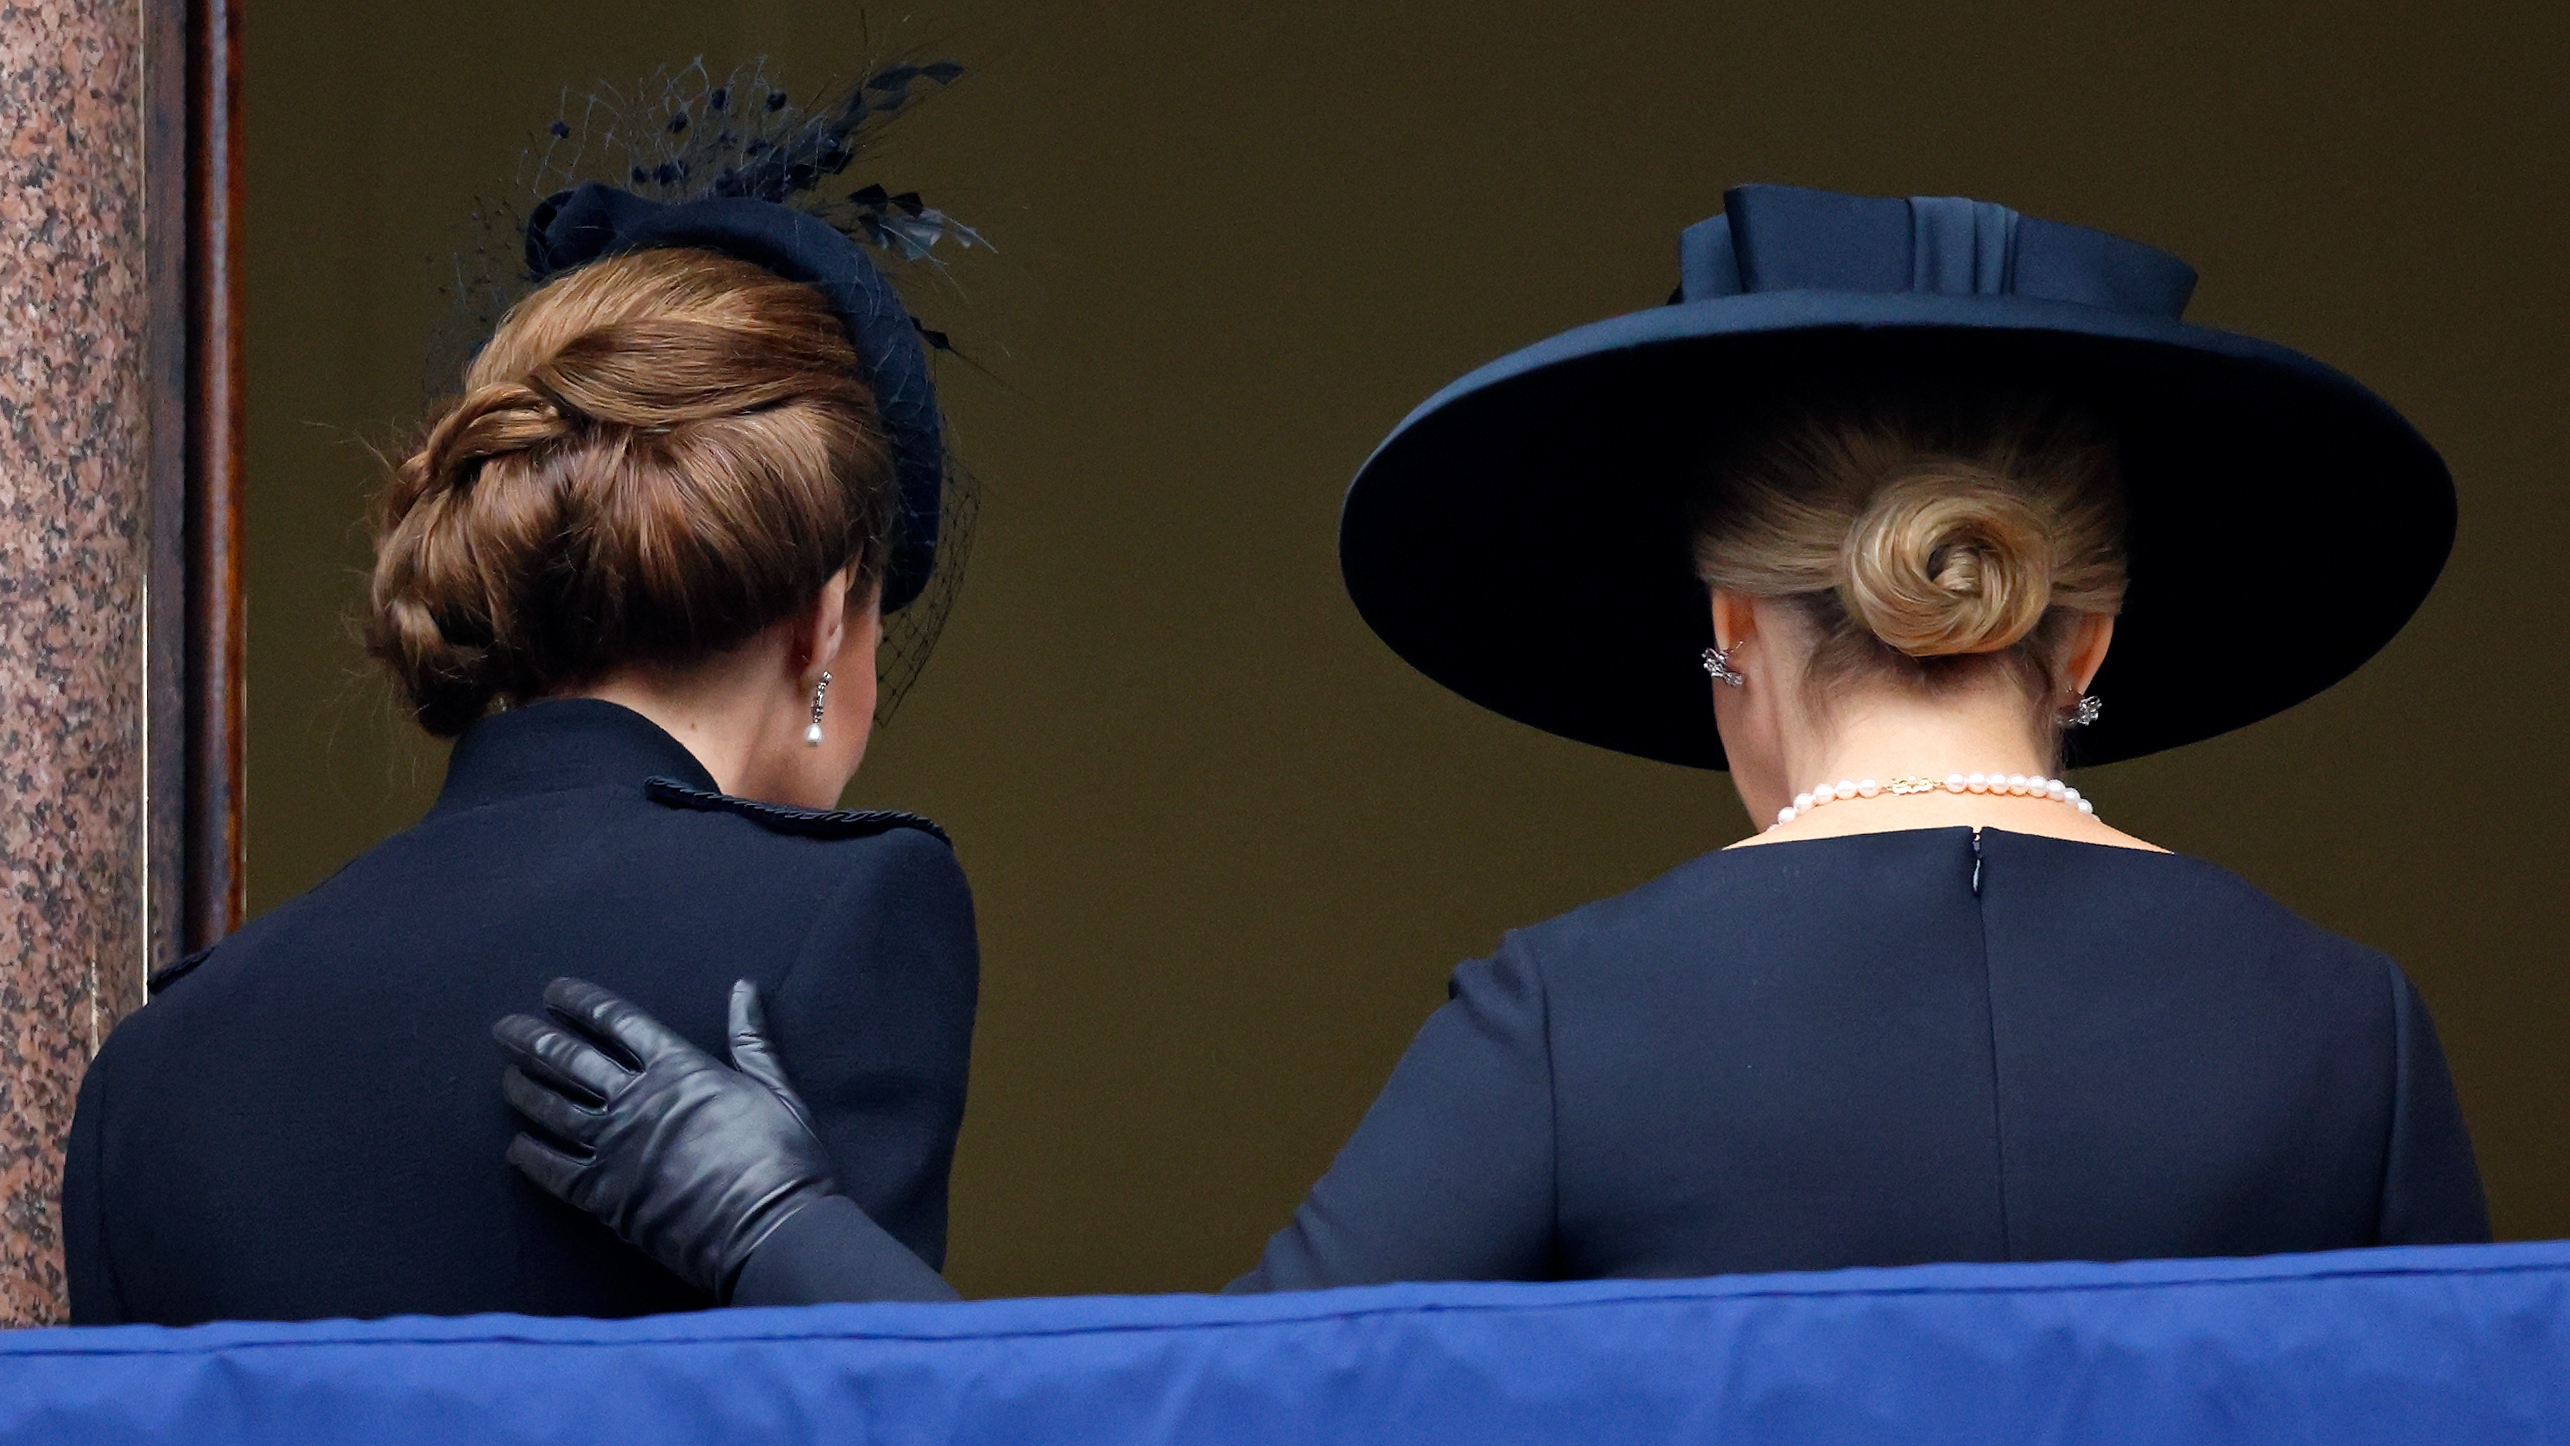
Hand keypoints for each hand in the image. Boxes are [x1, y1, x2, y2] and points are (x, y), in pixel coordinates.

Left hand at [493, 977, 842, 1299]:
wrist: (769, 1230)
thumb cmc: (782, 1157)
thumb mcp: (775, 1087)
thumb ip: (751, 1038)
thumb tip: (743, 987)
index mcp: (678, 1067)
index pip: (616, 1021)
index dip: (580, 1002)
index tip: (553, 992)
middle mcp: (636, 1099)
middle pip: (569, 1058)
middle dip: (533, 1038)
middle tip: (504, 1029)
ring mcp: (614, 1147)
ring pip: (552, 1108)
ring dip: (524, 1089)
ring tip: (506, 1076)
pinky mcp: (604, 1195)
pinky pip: (553, 1170)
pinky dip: (530, 1157)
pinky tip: (515, 1147)